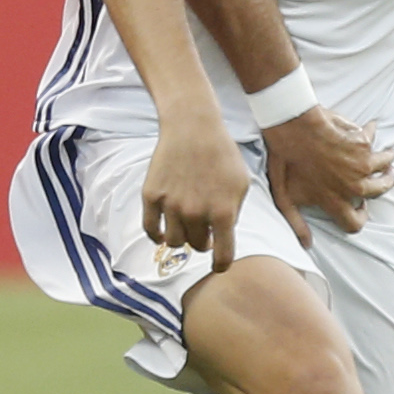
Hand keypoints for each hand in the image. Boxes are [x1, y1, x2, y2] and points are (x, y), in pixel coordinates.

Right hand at [142, 117, 250, 272]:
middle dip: (203, 242)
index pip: (223, 257)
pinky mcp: (151, 196)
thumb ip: (234, 214)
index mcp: (223, 212)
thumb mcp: (242, 184)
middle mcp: (196, 213)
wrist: (192, 127)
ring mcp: (171, 206)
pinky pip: (151, 229)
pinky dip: (157, 235)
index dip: (221, 265)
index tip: (219, 265)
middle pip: (197, 246)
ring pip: (174, 241)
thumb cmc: (222, 154)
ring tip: (186, 226)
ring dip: (182, 237)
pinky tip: (163, 231)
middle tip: (205, 231)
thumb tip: (222, 237)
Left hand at [262, 106, 393, 245]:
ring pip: (385, 165)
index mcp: (335, 201)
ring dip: (385, 161)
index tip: (360, 207)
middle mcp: (354, 186)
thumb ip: (296, 222)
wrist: (292, 127)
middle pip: (380, 191)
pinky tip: (368, 129)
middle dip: (383, 184)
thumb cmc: (285, 161)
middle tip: (382, 177)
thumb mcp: (284, 197)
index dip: (360, 217)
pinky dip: (371, 134)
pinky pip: (373, 138)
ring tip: (383, 156)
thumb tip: (306, 243)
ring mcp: (361, 164)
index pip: (355, 223)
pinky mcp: (362, 143)